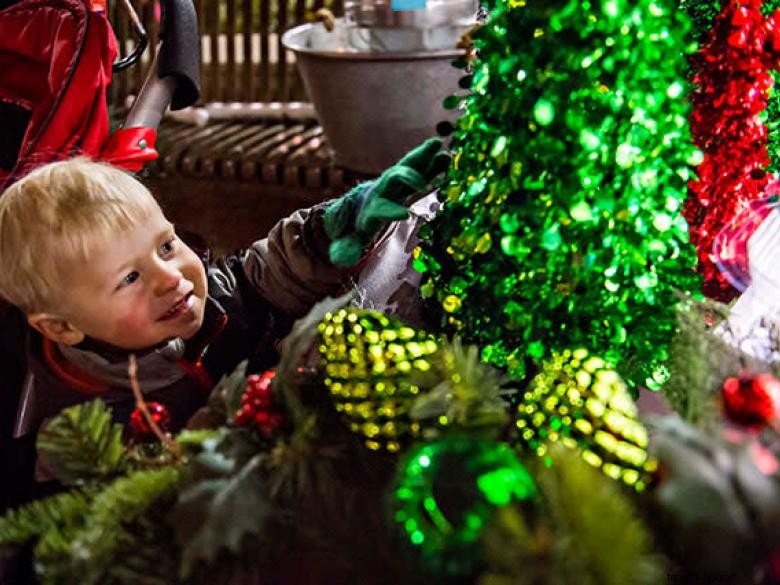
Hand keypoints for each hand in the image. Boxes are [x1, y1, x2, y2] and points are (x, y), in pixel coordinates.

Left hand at [324, 137, 449, 266]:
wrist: (359, 205)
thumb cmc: (356, 225)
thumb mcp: (349, 239)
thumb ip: (345, 249)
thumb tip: (341, 260)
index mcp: (371, 207)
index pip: (379, 208)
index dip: (389, 211)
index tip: (402, 214)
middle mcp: (383, 190)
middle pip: (393, 180)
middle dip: (406, 178)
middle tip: (419, 183)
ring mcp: (396, 183)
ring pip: (409, 166)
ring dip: (423, 157)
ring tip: (438, 146)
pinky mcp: (407, 180)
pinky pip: (420, 168)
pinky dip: (432, 162)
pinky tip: (446, 155)